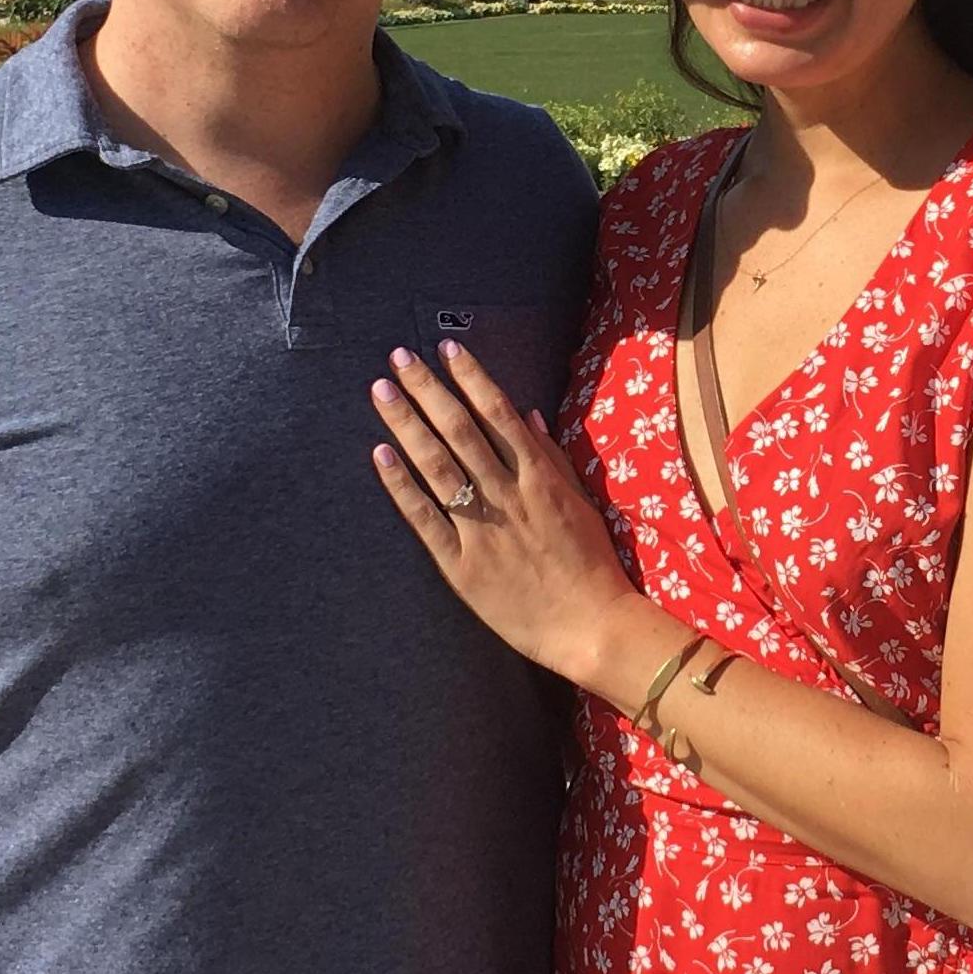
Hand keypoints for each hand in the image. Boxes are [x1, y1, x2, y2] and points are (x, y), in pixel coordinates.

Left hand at [371, 344, 657, 693]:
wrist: (591, 624)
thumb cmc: (592, 563)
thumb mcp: (581, 501)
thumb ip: (552, 457)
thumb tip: (527, 414)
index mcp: (539, 477)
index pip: (498, 414)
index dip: (471, 378)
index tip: (447, 349)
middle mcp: (507, 494)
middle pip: (459, 430)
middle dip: (427, 389)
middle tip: (398, 357)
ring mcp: (482, 528)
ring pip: (437, 465)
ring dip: (406, 424)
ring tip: (382, 391)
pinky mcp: (461, 565)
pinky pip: (425, 518)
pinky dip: (401, 484)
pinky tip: (380, 455)